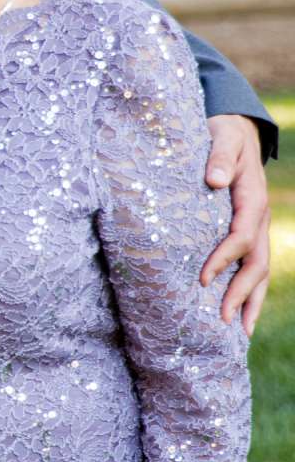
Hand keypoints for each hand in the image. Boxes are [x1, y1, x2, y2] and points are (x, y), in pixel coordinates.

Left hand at [201, 115, 269, 333]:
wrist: (236, 129)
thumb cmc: (223, 134)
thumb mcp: (222, 137)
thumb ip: (219, 155)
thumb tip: (217, 179)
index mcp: (251, 198)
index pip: (240, 236)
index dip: (223, 259)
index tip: (201, 278)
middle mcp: (258, 217)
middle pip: (256, 262)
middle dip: (241, 293)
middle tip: (222, 320)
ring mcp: (257, 227)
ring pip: (260, 270)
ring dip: (250, 301)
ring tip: (241, 333)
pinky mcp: (249, 231)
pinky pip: (253, 265)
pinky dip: (250, 291)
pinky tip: (240, 314)